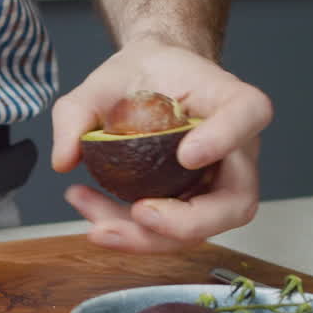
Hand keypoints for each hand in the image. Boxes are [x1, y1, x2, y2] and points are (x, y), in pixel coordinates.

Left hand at [51, 41, 271, 252]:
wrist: (150, 83)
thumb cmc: (142, 75)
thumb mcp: (100, 82)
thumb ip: (75, 113)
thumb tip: (64, 160)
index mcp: (227, 99)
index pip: (248, 114)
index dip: (225, 138)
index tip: (187, 154)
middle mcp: (236, 148)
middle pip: (236, 201)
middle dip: (186, 222)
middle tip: (140, 214)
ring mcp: (218, 183)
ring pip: (202, 229)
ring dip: (147, 237)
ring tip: (95, 224)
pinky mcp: (194, 205)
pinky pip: (172, 232)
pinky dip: (132, 232)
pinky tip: (94, 215)